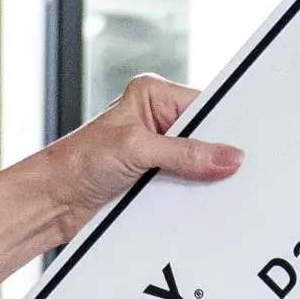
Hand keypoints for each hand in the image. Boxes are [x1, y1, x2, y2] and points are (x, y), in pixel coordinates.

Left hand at [25, 75, 242, 244]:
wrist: (53, 202)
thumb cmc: (79, 162)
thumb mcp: (137, 150)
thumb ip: (186, 154)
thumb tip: (229, 157)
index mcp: (153, 95)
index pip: (205, 105)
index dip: (225, 125)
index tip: (246, 145)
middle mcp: (157, 120)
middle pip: (204, 137)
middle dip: (215, 155)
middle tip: (236, 172)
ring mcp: (156, 152)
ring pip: (196, 165)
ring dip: (202, 180)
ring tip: (216, 189)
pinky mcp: (153, 180)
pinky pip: (184, 186)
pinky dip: (190, 196)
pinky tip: (199, 203)